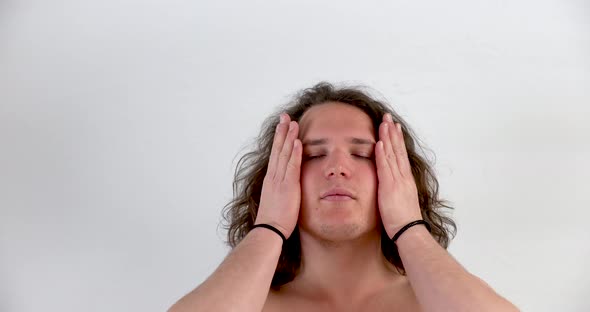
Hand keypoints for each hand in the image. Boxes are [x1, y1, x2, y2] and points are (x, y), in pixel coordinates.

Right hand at [254, 113, 301, 238]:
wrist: (268, 230)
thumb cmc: (273, 221)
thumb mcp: (276, 202)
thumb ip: (281, 192)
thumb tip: (285, 190)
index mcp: (271, 179)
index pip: (276, 155)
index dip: (279, 139)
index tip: (282, 126)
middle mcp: (274, 176)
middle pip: (278, 149)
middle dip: (282, 132)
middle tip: (285, 116)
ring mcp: (280, 180)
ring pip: (284, 154)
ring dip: (289, 137)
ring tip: (292, 122)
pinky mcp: (288, 186)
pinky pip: (292, 166)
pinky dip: (295, 153)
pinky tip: (298, 142)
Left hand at [375, 113, 422, 238]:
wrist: (410, 233)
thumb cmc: (405, 223)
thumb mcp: (401, 203)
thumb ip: (397, 193)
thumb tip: (393, 190)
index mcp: (405, 181)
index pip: (400, 155)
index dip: (396, 140)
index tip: (393, 127)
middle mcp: (403, 177)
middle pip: (397, 150)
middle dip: (392, 132)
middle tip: (388, 117)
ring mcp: (397, 181)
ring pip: (392, 154)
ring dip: (387, 137)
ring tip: (384, 122)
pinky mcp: (389, 187)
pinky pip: (385, 167)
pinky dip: (382, 154)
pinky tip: (378, 142)